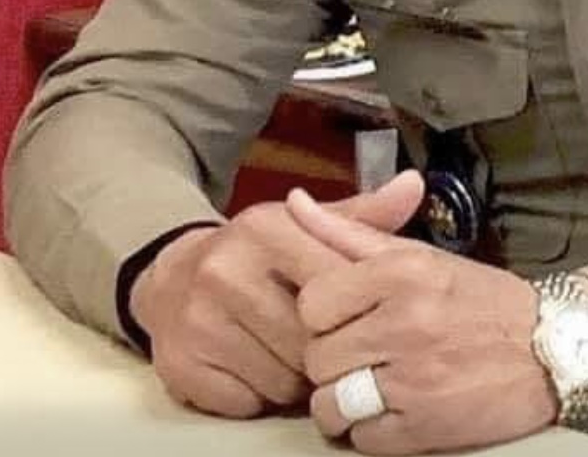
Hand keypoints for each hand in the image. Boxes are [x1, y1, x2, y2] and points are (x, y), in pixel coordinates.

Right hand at [130, 172, 424, 419]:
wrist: (172, 279)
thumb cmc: (258, 256)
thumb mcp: (306, 226)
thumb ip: (363, 214)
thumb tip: (414, 184)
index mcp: (265, 229)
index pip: (332, 282)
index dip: (352, 307)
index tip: (359, 312)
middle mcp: (226, 269)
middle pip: (307, 337)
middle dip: (324, 348)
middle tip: (324, 339)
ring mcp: (198, 319)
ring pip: (280, 377)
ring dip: (295, 377)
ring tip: (290, 352)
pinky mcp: (179, 366)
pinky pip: (245, 402)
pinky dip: (259, 395)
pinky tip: (257, 367)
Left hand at [287, 188, 557, 454]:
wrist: (552, 347)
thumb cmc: (479, 298)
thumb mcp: (420, 255)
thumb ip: (351, 233)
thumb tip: (294, 203)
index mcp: (402, 272)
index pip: (313, 302)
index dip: (322, 315)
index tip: (344, 317)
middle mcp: (406, 322)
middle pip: (318, 357)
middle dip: (333, 359)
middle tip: (362, 353)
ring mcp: (415, 379)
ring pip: (331, 404)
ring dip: (343, 402)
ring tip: (370, 386)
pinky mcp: (425, 428)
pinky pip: (362, 440)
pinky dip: (370, 431)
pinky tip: (394, 409)